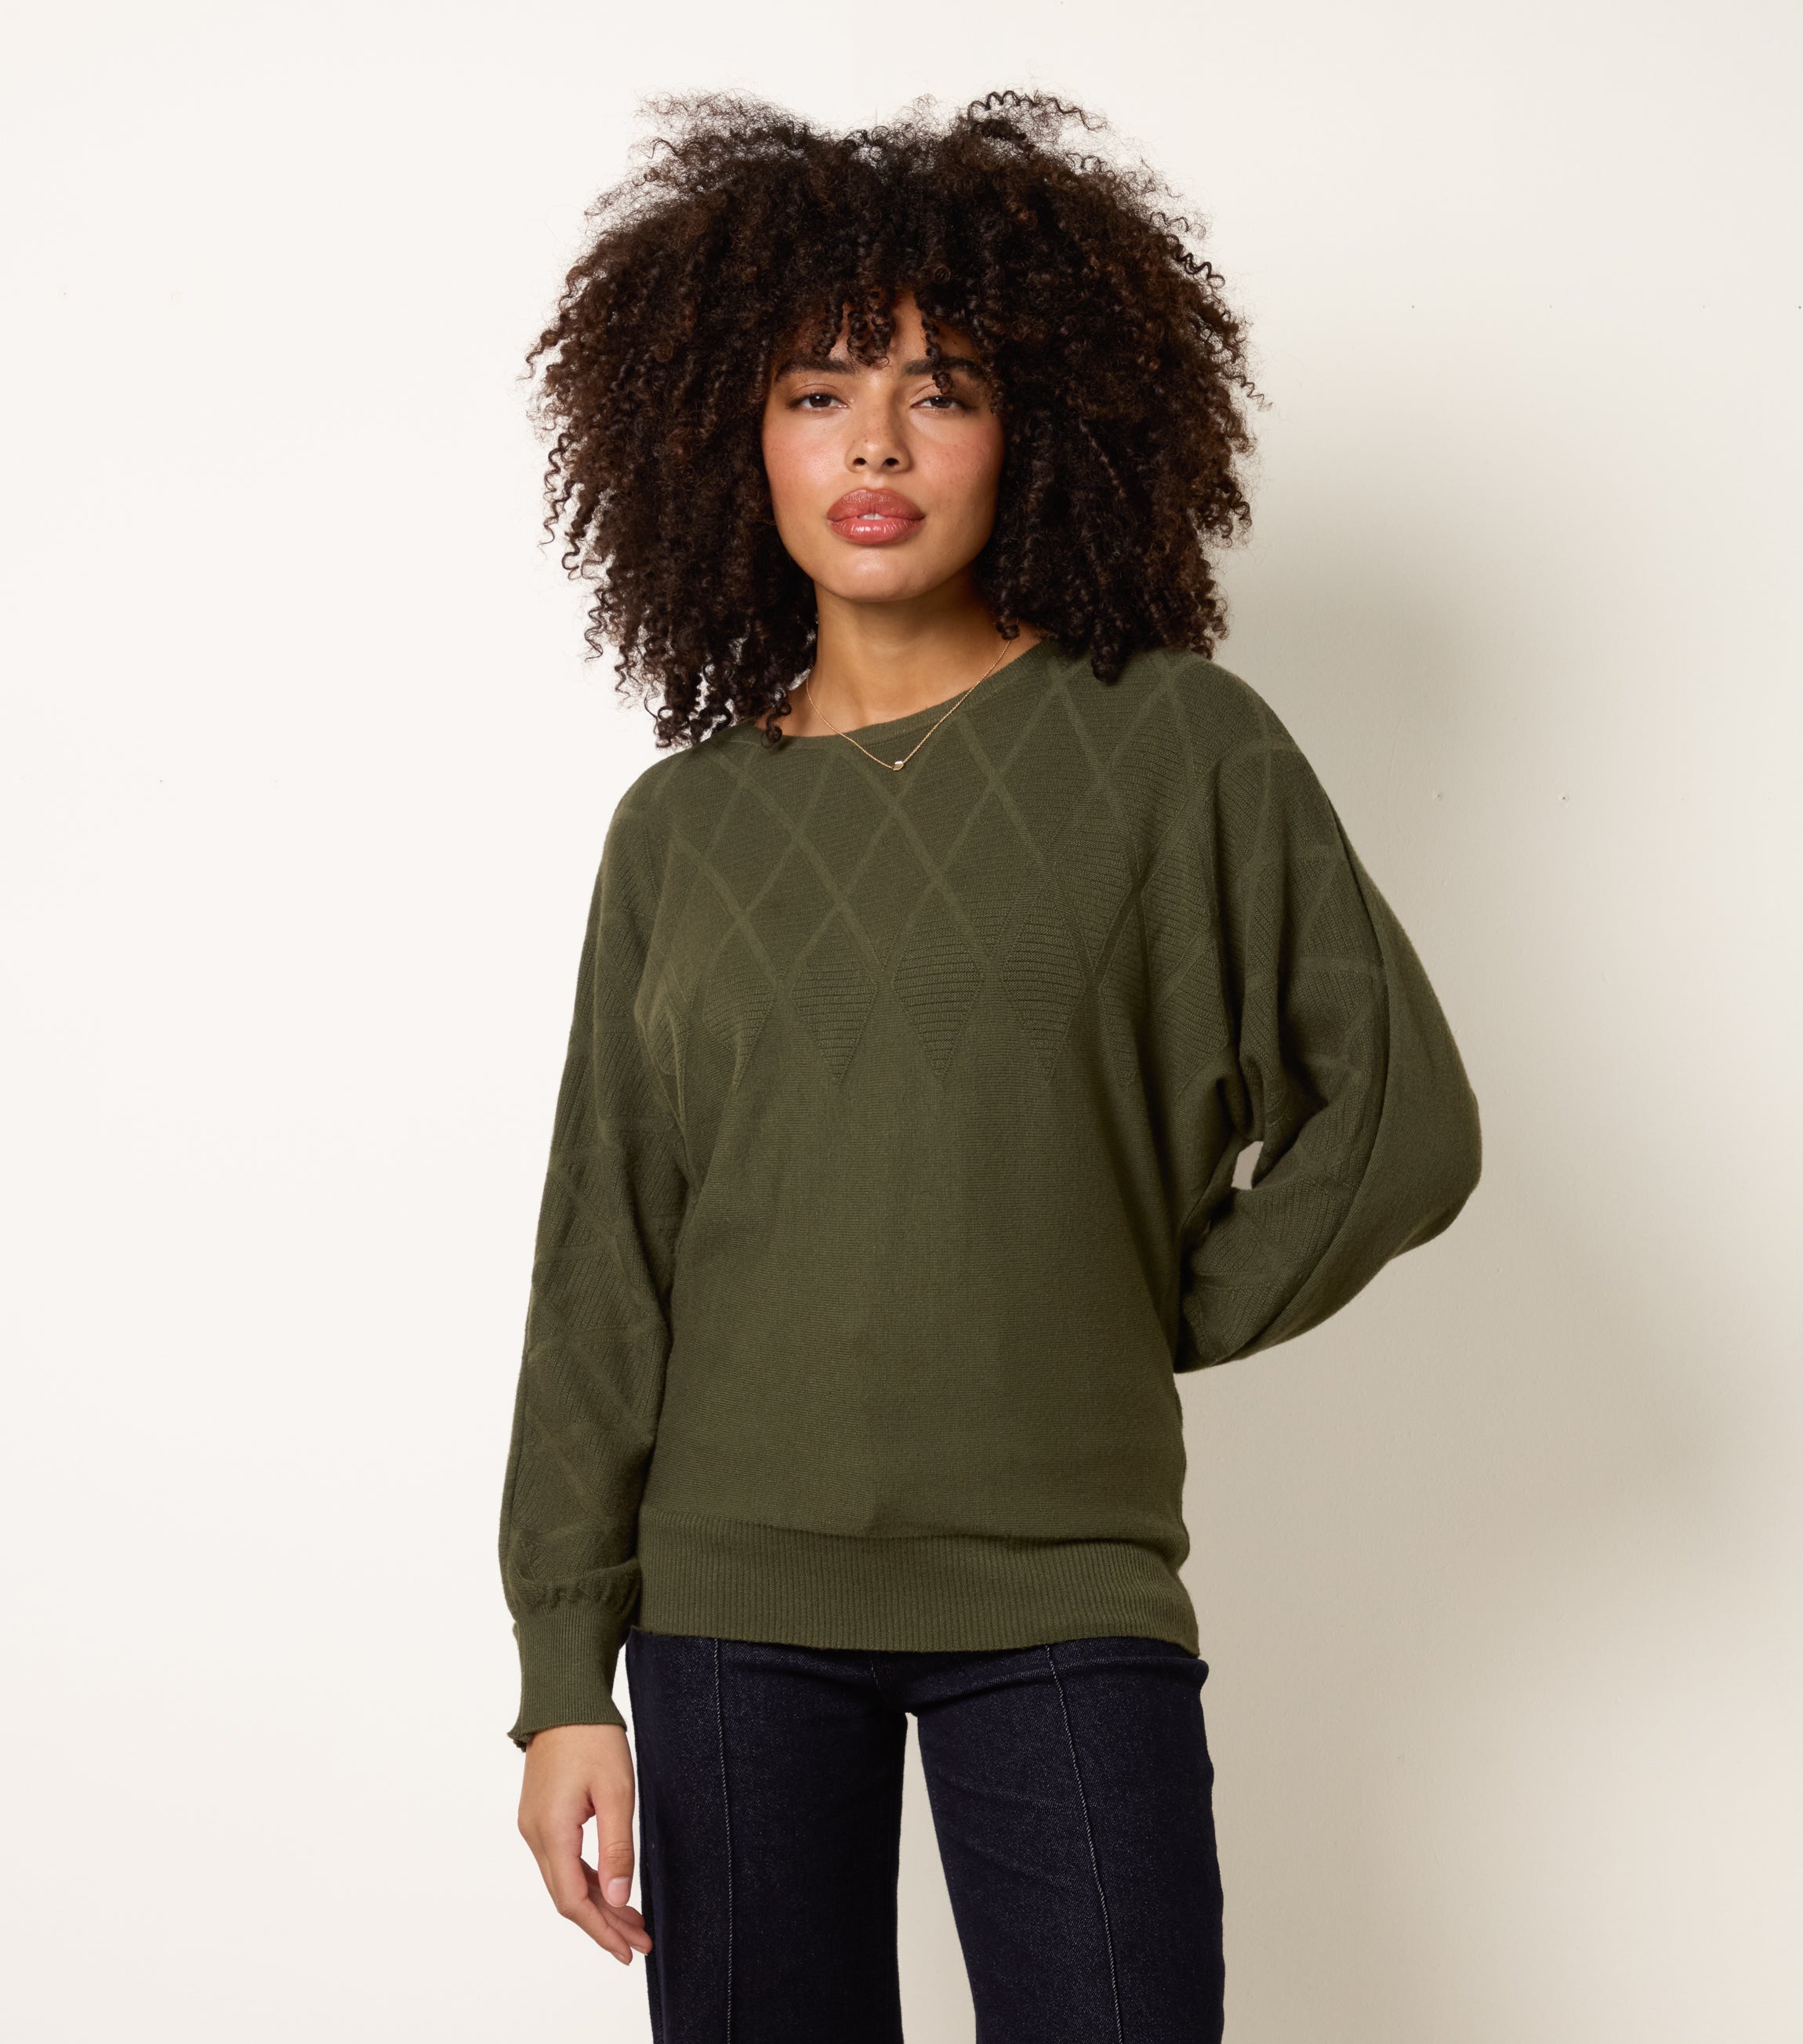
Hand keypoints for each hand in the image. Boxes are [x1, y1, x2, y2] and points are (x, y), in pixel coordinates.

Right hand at [518, 1722, 652, 1965]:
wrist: (564, 1698)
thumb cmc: (593, 1737)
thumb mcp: (617, 1792)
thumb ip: (617, 1848)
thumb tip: (619, 1899)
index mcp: (551, 1831)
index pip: (573, 1900)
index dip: (601, 1931)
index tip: (628, 1951)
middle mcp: (534, 1835)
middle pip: (568, 1897)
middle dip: (604, 1923)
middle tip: (639, 1942)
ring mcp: (534, 1826)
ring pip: (564, 1880)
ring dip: (597, 1903)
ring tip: (632, 1922)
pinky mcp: (540, 1816)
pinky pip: (562, 1861)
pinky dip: (586, 1880)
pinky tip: (609, 1888)